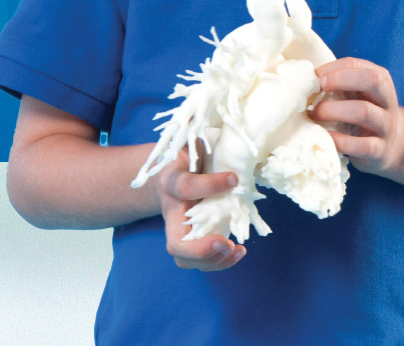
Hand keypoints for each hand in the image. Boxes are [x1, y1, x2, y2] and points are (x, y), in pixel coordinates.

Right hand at [149, 145, 247, 270]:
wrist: (165, 175)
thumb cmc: (183, 158)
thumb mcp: (189, 145)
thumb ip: (201, 143)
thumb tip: (225, 140)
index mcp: (171, 183)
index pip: (185, 187)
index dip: (209, 185)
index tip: (234, 178)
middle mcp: (172, 213)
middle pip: (176, 244)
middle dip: (201, 250)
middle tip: (226, 242)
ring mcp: (179, 230)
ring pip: (186, 259)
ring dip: (213, 261)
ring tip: (235, 249)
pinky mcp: (191, 241)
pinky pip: (200, 261)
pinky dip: (220, 262)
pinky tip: (238, 252)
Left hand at [310, 57, 403, 174]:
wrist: (392, 146)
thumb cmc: (365, 114)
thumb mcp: (358, 94)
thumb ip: (339, 84)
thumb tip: (305, 79)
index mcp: (381, 81)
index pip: (359, 65)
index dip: (334, 69)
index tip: (315, 76)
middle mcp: (387, 101)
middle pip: (372, 80)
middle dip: (341, 80)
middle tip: (318, 88)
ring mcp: (386, 126)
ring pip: (364, 111)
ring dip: (334, 110)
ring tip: (314, 114)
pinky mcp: (380, 151)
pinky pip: (362, 145)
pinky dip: (340, 141)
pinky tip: (325, 138)